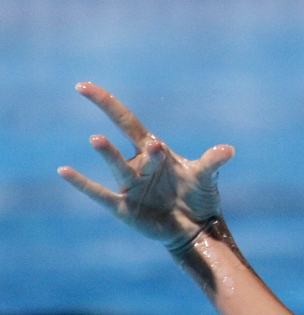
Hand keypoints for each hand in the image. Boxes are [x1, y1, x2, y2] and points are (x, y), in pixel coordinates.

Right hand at [58, 82, 235, 252]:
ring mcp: (130, 186)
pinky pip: (99, 193)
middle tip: (131, 125)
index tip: (84, 87)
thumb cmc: (197, 196)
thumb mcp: (205, 177)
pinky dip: (82, 183)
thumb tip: (228, 150)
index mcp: (153, 151)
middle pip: (124, 142)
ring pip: (117, 166)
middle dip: (118, 128)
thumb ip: (212, 162)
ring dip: (109, 153)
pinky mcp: (124, 207)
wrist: (195, 228)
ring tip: (96, 138)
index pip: (126, 121)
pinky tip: (64, 171)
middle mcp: (137, 165)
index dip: (107, 103)